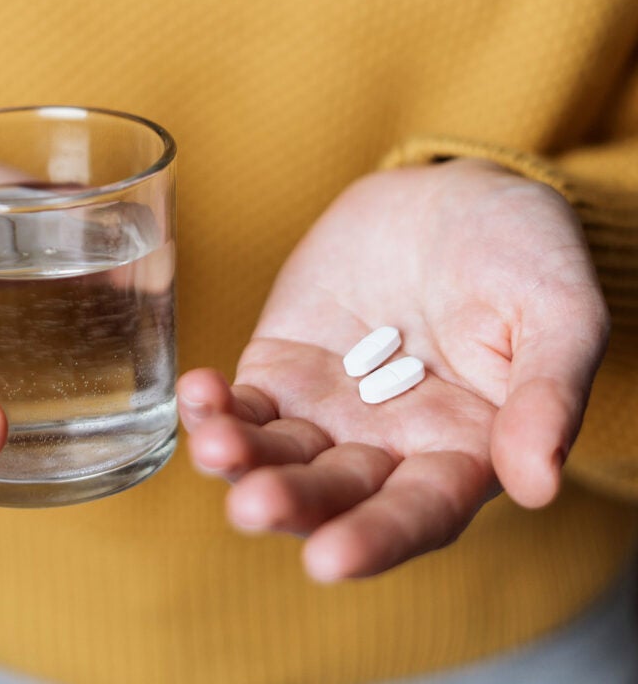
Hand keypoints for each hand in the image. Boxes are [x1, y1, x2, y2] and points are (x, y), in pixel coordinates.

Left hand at [178, 159, 608, 580]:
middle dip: (293, 503)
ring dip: (242, 459)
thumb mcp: (559, 314)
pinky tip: (199, 392)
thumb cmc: (524, 255)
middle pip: (335, 493)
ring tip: (214, 444)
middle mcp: (390, 445)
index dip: (376, 538)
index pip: (419, 514)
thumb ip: (547, 396)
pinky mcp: (286, 366)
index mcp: (462, 451)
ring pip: (279, 454)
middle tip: (253, 504)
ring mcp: (330, 408)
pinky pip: (247, 400)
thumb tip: (539, 484)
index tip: (331, 559)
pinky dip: (218, 404)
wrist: (455, 199)